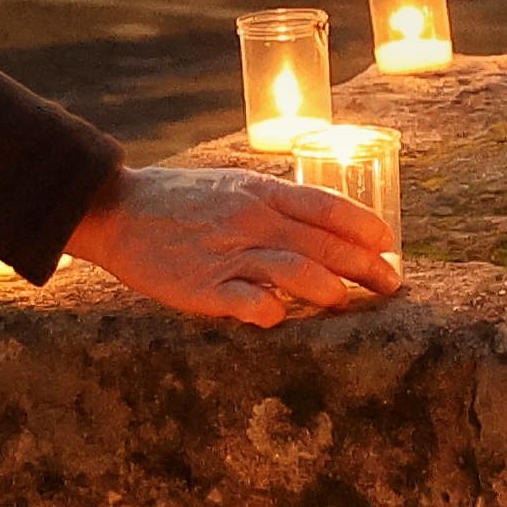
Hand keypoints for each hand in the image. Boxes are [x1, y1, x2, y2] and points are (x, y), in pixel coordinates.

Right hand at [65, 165, 395, 324]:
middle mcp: (251, 220)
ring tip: (343, 301)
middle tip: (391, 285)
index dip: (364, 227)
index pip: (327, 207)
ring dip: (326, 287)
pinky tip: (280, 319)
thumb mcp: (232, 187)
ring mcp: (226, 252)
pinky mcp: (200, 284)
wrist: (115, 208)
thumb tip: (321, 224)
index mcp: (260, 194)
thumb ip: (274, 205)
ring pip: (293, 268)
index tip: (389, 245)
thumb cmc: (178, 201)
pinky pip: (243, 299)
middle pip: (322, 243)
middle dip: (364, 266)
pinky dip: (266, 309)